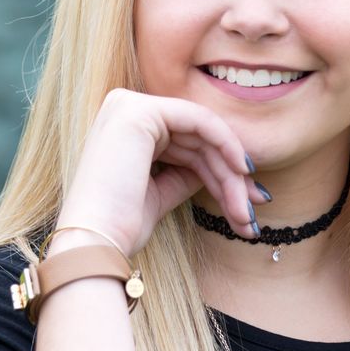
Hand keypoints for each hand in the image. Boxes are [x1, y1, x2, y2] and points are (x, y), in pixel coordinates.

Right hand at [53, 88, 265, 256]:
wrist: (96, 244)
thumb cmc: (121, 227)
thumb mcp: (161, 192)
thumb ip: (187, 172)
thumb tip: (225, 167)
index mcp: (123, 130)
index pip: (184, 144)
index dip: (219, 172)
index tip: (246, 206)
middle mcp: (122, 110)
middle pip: (196, 140)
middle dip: (230, 178)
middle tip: (253, 213)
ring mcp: (127, 107)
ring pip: (202, 134)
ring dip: (230, 175)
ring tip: (247, 212)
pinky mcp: (138, 111)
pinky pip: (199, 120)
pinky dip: (225, 144)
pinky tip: (242, 171)